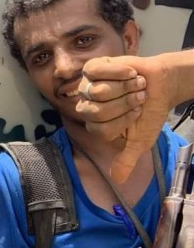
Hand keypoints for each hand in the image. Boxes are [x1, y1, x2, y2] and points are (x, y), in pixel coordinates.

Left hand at [76, 55, 176, 182]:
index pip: (101, 129)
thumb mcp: (140, 140)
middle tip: (138, 97)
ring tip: (136, 83)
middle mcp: (87, 105)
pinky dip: (119, 72)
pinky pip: (97, 72)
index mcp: (95, 124)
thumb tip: (117, 180)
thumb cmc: (149, 112)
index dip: (124, 121)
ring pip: (98, 91)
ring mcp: (87, 86)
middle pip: (96, 111)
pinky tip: (129, 72)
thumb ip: (126, 159)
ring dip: (124, 87)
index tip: (138, 113)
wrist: (162, 84)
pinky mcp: (92, 67)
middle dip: (125, 104)